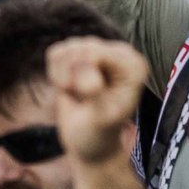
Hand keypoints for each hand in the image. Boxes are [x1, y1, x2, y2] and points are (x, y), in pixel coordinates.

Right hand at [45, 32, 150, 164]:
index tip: (89, 95)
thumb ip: (97, 97)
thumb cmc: (100, 132)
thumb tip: (91, 83)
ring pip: (64, 50)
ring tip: (76, 95)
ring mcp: (97, 49)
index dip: (82, 75)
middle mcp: (119, 52)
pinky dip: (54, 74)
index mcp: (134, 66)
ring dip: (62, 77)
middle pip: (79, 49)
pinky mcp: (77, 52)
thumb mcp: (101, 119)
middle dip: (72, 76)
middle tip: (81, 98)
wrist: (88, 139)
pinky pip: (54, 53)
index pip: (96, 54)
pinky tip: (68, 88)